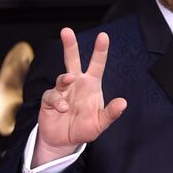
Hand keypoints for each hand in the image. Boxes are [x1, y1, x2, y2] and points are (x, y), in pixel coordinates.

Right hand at [33, 28, 126, 164]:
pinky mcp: (49, 100)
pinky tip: (63, 108)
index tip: (103, 36)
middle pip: (73, 60)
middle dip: (70, 45)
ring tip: (69, 80)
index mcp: (91, 85)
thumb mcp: (101, 124)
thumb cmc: (84, 128)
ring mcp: (62, 90)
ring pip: (62, 77)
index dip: (100, 51)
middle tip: (66, 31)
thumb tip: (123, 103)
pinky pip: (52, 95)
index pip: (97, 65)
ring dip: (65, 79)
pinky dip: (57, 101)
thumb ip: (111, 114)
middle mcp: (76, 84)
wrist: (64, 141)